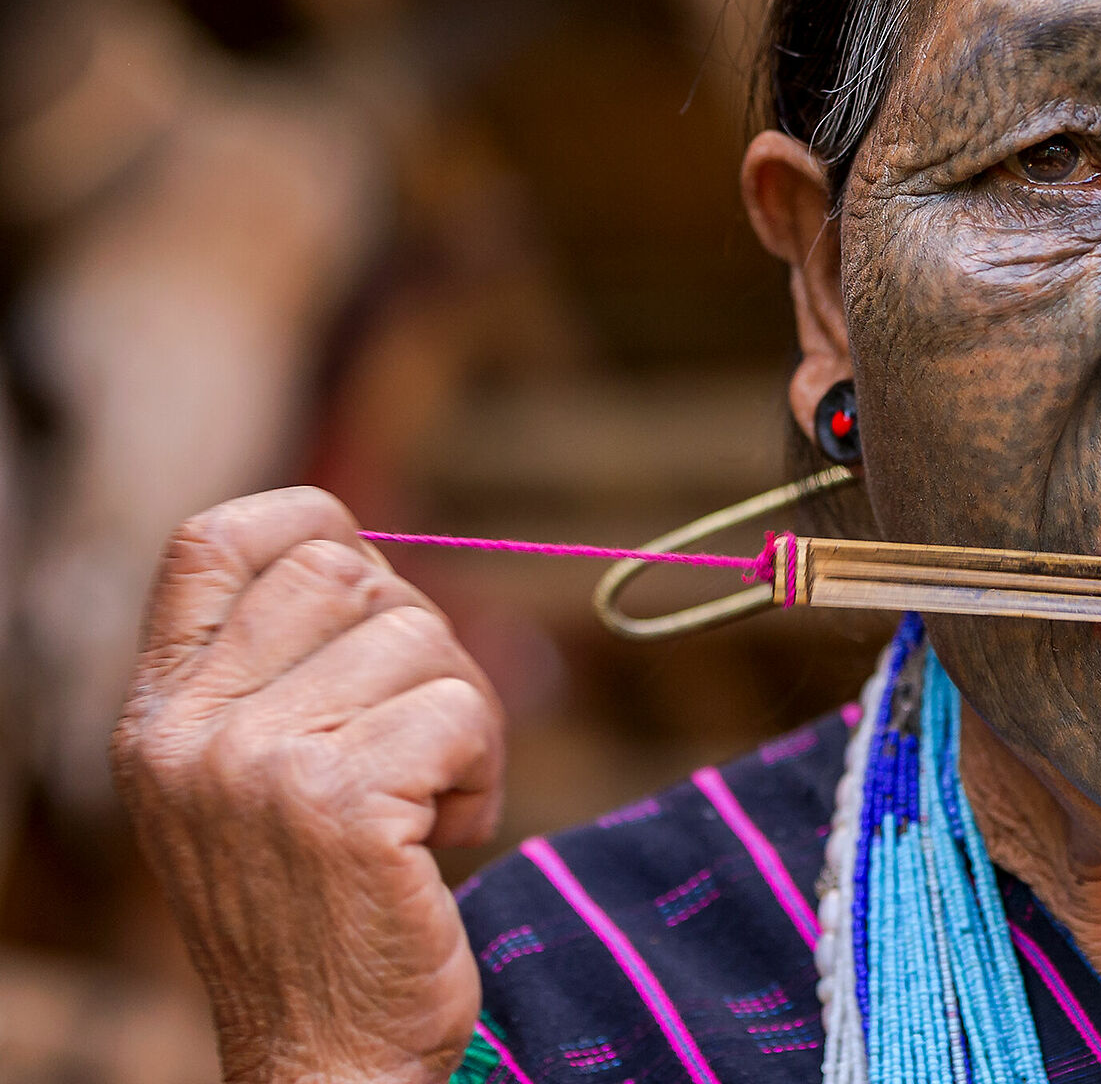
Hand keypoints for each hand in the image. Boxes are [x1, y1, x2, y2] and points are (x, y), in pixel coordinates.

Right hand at [112, 487, 504, 1083]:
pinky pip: (462, 710)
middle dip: (421, 640)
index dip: (313, 527)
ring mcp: (255, 763)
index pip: (214, 538)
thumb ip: (281, 670)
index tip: (372, 587)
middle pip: (349, 571)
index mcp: (159, 712)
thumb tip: (371, 559)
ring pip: (422, 636)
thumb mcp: (254, 779)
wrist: (322, 1058)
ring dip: (463, 716)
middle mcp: (191, 729)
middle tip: (421, 738)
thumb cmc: (317, 909)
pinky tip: (445, 837)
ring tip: (429, 804)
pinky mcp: (337, 803)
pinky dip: (483, 769)